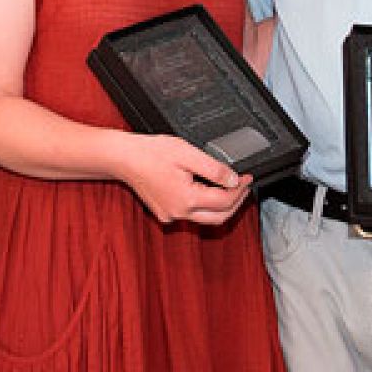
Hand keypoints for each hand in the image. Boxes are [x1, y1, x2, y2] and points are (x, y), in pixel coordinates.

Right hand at [115, 134, 250, 224]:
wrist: (124, 157)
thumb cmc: (150, 153)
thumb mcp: (187, 153)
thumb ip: (214, 169)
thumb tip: (234, 180)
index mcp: (187, 199)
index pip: (225, 201)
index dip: (241, 189)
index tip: (247, 177)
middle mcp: (179, 213)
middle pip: (220, 217)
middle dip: (236, 202)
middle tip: (243, 186)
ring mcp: (170, 215)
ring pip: (206, 219)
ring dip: (221, 206)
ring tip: (229, 189)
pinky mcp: (164, 214)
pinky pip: (191, 215)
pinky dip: (204, 207)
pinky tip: (205, 192)